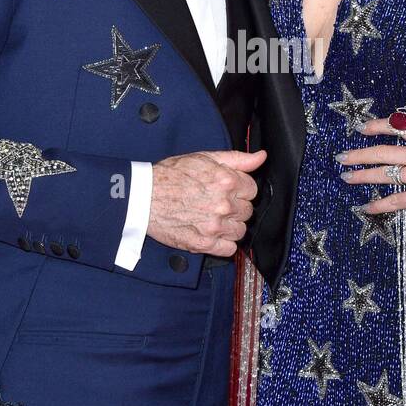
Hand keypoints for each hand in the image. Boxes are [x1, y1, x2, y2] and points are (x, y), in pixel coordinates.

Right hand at [147, 148, 266, 256]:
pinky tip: (212, 233)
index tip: (228, 190)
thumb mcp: (204, 157)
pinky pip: (229, 249)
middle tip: (217, 203)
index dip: (240, 189)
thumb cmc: (170, 175)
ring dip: (230, 226)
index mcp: (226, 181)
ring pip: (240, 230)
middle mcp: (223, 205)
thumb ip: (237, 158)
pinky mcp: (203, 244)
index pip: (252, 190)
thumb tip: (261, 157)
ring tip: (214, 218)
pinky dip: (224, 244)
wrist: (143, 196)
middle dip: (236, 207)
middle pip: (247, 211)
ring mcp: (214, 226)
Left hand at [335, 118, 405, 218]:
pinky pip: (394, 201)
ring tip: (346, 177)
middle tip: (342, 156)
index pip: (400, 126)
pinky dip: (378, 205)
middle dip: (359, 153)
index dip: (379, 125)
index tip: (363, 127)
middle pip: (383, 152)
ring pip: (383, 174)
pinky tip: (365, 208)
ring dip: (362, 176)